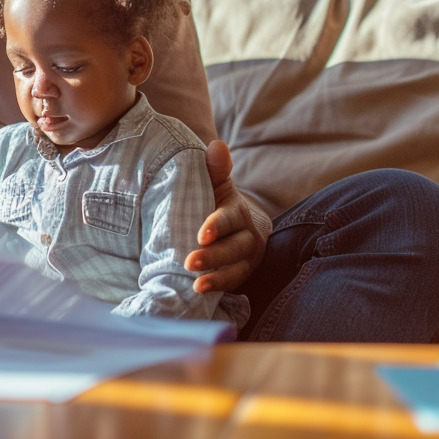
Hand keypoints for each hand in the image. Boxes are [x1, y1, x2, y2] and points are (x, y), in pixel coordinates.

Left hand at [185, 140, 267, 293]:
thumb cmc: (217, 201)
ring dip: (217, 278)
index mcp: (238, 211)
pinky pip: (234, 283)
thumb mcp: (216, 184)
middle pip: (234, 248)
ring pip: (237, 270)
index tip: (201, 235)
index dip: (216, 227)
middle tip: (189, 262)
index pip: (228, 219)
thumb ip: (215, 169)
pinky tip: (202, 293)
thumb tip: (216, 145)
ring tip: (197, 285)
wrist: (237, 223)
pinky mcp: (243, 274)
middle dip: (213, 257)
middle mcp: (248, 236)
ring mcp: (248, 258)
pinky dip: (220, 289)